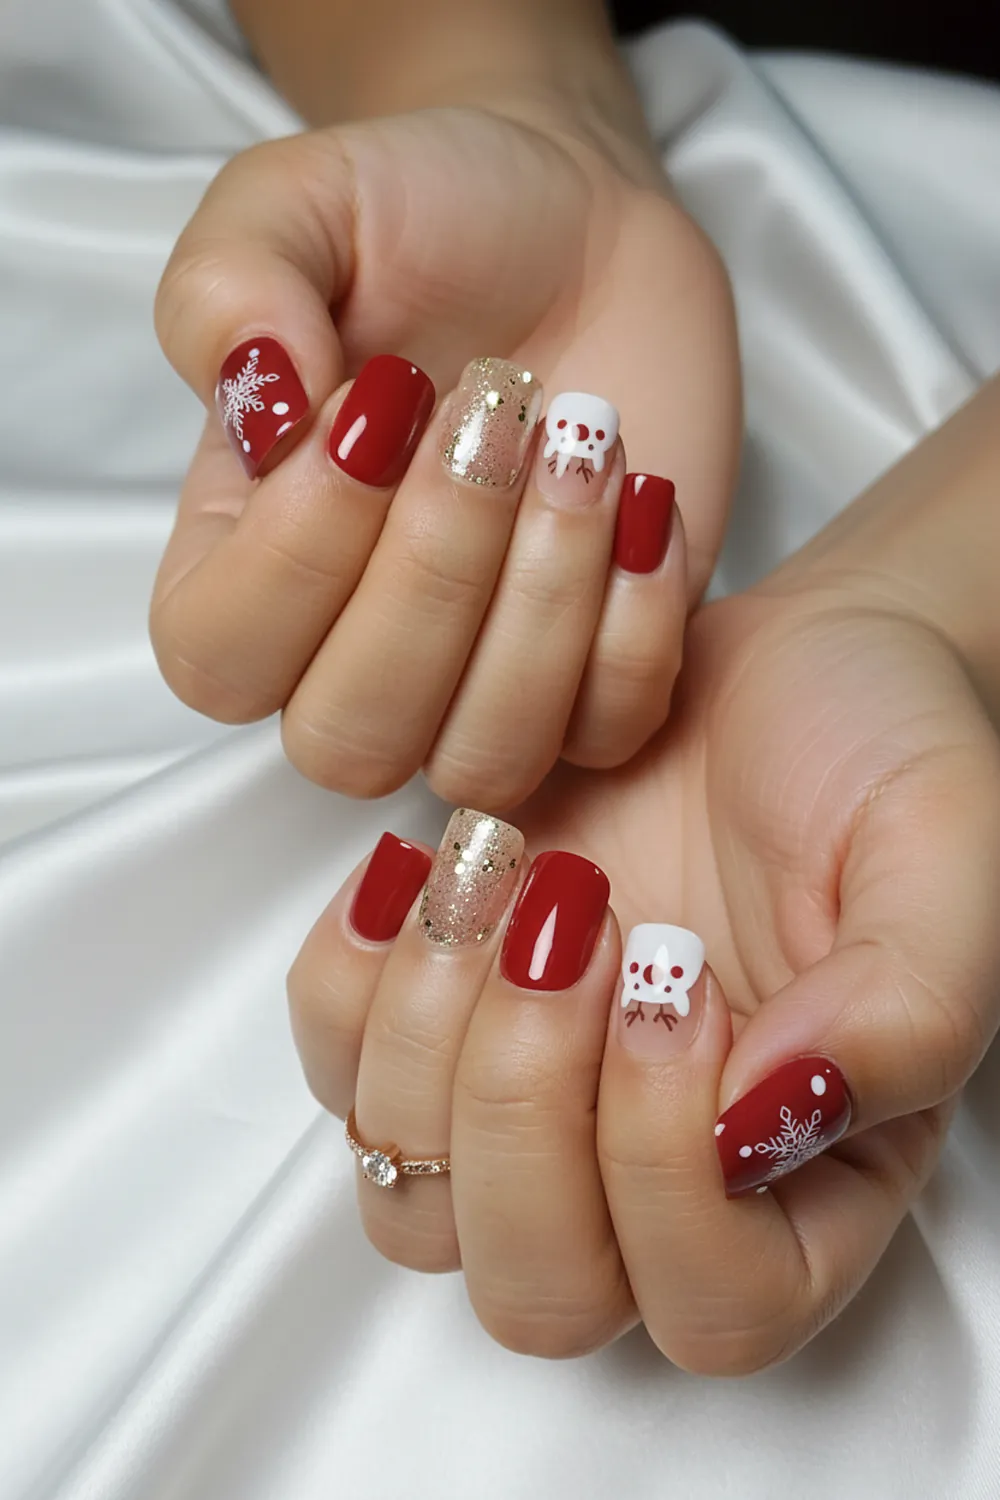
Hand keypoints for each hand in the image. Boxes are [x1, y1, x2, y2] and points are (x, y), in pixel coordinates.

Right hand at [150, 25, 738, 808]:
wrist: (578, 227)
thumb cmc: (426, 220)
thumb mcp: (302, 203)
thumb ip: (230, 288)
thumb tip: (260, 411)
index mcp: (238, 560)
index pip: (220, 656)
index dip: (298, 557)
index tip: (379, 406)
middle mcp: (347, 651)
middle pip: (349, 735)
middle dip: (432, 575)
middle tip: (492, 413)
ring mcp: (476, 681)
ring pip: (480, 759)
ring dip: (540, 608)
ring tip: (582, 441)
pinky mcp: (596, 678)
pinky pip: (606, 734)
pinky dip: (634, 630)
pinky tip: (646, 498)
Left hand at [286, 435, 999, 1368]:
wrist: (781, 658)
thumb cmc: (875, 748)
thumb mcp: (940, 854)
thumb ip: (902, 1009)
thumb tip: (769, 1120)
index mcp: (814, 1171)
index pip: (714, 1306)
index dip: (661, 1164)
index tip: (675, 972)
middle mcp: (664, 1171)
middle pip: (538, 1289)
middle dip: (522, 1099)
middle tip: (569, 921)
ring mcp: (544, 1107)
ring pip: (414, 1213)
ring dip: (426, 1032)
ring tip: (503, 865)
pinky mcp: (449, 1025)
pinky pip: (338, 1081)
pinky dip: (346, 981)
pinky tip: (420, 869)